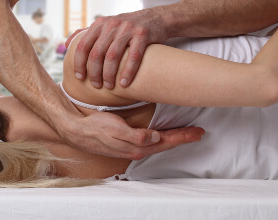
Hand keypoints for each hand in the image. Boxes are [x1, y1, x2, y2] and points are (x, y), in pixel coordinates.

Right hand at [58, 111, 204, 159]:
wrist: (78, 131)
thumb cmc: (96, 127)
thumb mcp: (116, 128)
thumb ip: (136, 135)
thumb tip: (155, 137)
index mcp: (138, 147)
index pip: (166, 141)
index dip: (183, 136)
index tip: (197, 132)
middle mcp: (138, 150)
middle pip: (166, 144)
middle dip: (183, 138)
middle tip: (199, 132)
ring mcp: (132, 148)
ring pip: (159, 144)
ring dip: (174, 138)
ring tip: (186, 133)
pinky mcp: (127, 143)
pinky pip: (150, 143)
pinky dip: (161, 138)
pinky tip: (162, 136)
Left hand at [66, 8, 167, 88]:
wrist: (157, 18)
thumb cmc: (127, 26)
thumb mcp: (106, 24)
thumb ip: (86, 33)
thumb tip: (66, 44)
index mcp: (100, 23)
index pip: (83, 45)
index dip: (79, 63)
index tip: (79, 77)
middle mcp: (112, 24)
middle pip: (96, 53)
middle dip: (94, 72)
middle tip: (96, 85)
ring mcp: (128, 29)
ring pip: (113, 56)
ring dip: (109, 74)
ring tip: (109, 86)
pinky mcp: (143, 34)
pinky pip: (134, 56)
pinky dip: (128, 72)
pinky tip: (124, 83)